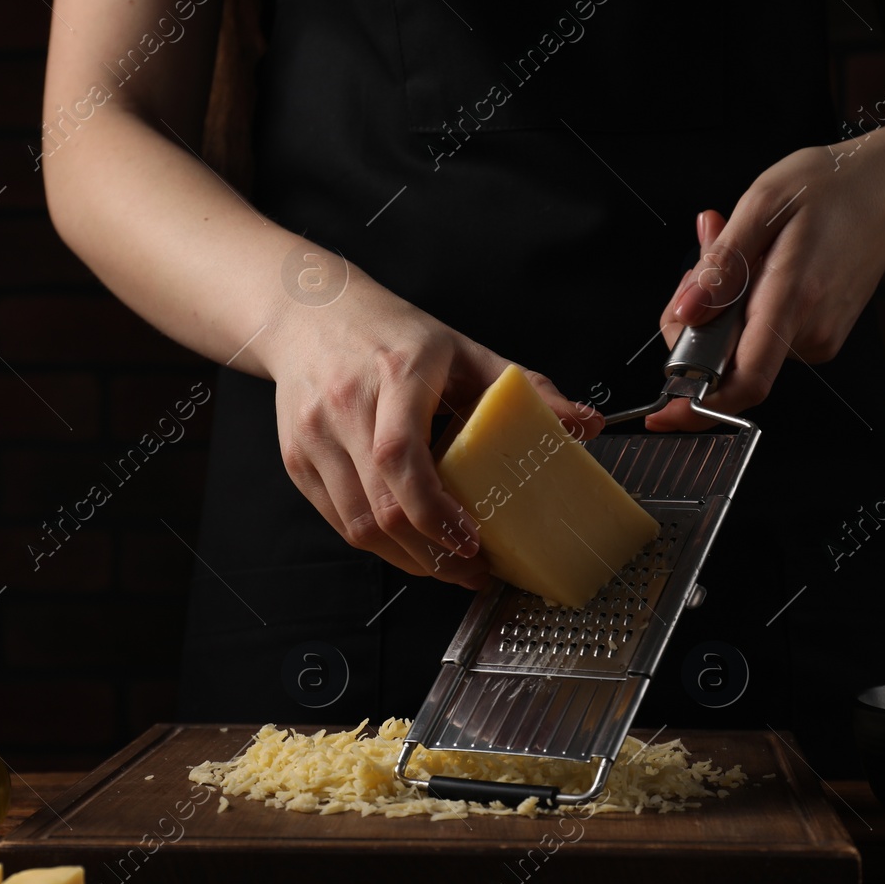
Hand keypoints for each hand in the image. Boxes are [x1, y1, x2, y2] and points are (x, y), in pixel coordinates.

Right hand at [265, 271, 603, 586]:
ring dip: (407, 559)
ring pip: (356, 525)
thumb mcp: (465, 352)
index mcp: (393, 375)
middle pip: (379, 505)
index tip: (472, 540)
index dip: (433, 512)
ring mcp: (313, 437)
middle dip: (431, 554)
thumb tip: (587, 425)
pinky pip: (338, 521)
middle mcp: (344, 407)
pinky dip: (379, 544)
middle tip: (474, 569)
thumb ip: (528, 389)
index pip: (400, 458)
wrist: (310, 314)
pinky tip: (412, 547)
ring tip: (449, 566)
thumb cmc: (393, 334)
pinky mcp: (296, 461)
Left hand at [646, 144, 884, 431]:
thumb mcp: (763, 203)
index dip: (697, 406)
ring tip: (740, 254)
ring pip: (742, 347)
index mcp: (793, 299)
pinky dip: (745, 310)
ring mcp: (819, 339)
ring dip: (721, 311)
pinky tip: (758, 268)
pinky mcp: (819, 337)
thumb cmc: (832, 187)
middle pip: (727, 363)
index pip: (744, 383)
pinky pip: (763, 336)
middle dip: (696, 326)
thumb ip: (722, 264)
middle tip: (699, 265)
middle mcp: (810, 332)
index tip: (662, 413)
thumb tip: (684, 314)